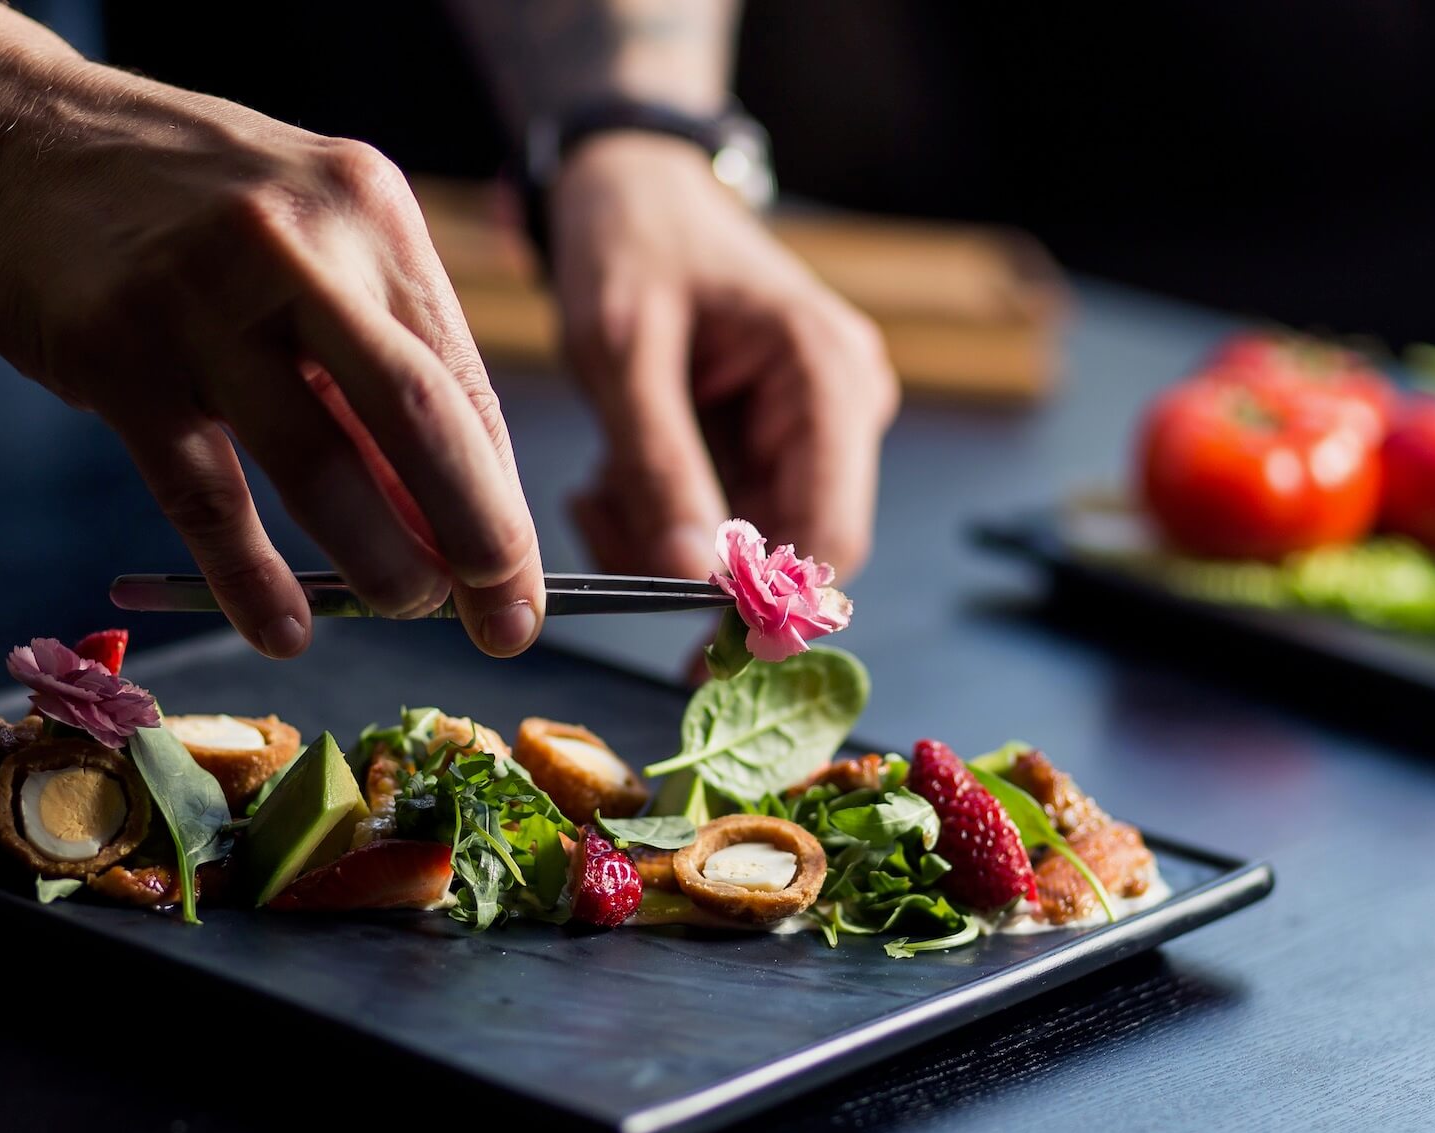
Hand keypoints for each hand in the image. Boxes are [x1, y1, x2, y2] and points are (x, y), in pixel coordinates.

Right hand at [0, 66, 543, 658]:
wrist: (9, 142)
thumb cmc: (179, 210)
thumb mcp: (303, 240)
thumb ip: (365, 361)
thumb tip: (437, 518)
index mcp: (369, 211)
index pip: (463, 381)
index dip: (501, 498)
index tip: (517, 583)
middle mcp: (301, 243)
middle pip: (421, 417)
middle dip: (479, 536)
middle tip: (503, 623)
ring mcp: (204, 295)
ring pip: (320, 464)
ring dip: (378, 562)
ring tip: (402, 610)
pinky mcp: (117, 352)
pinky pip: (205, 493)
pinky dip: (252, 577)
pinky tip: (283, 628)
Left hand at [548, 133, 897, 581]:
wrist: (627, 189)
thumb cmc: (631, 244)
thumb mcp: (623, 353)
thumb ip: (660, 467)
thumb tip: (691, 579)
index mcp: (827, 377)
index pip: (831, 535)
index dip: (767, 605)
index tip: (686, 642)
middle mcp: (838, 411)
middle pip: (784, 553)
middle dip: (687, 564)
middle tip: (599, 522)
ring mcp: (807, 432)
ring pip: (742, 550)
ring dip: (658, 542)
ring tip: (596, 486)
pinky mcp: (765, 446)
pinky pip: (718, 523)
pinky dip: (656, 520)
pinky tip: (611, 477)